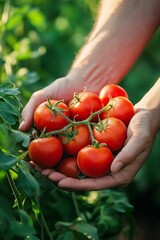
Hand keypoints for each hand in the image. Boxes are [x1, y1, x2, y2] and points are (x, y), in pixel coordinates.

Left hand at [33, 105, 157, 190]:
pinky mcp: (96, 152)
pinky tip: (51, 152)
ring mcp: (101, 162)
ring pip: (76, 170)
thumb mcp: (140, 138)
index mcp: (119, 174)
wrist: (142, 116)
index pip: (95, 184)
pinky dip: (64, 156)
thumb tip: (113, 170)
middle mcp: (108, 171)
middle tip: (41, 172)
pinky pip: (78, 157)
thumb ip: (129, 155)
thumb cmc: (143, 127)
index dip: (77, 186)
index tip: (59, 183)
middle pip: (81, 180)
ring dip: (58, 168)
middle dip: (61, 179)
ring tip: (39, 165)